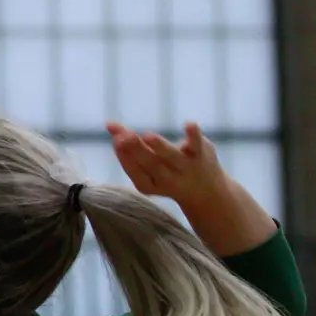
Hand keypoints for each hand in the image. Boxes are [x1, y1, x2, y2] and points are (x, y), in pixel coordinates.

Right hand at [108, 122, 225, 207]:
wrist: (206, 191)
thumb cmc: (166, 173)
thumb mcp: (145, 163)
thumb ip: (127, 144)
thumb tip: (108, 124)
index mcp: (149, 184)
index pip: (135, 171)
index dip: (125, 157)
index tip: (116, 141)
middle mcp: (168, 178)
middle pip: (151, 164)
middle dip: (137, 151)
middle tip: (125, 137)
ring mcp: (185, 167)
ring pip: (172, 158)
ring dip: (160, 147)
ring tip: (147, 135)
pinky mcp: (201, 154)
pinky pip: (197, 145)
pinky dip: (193, 135)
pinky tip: (189, 124)